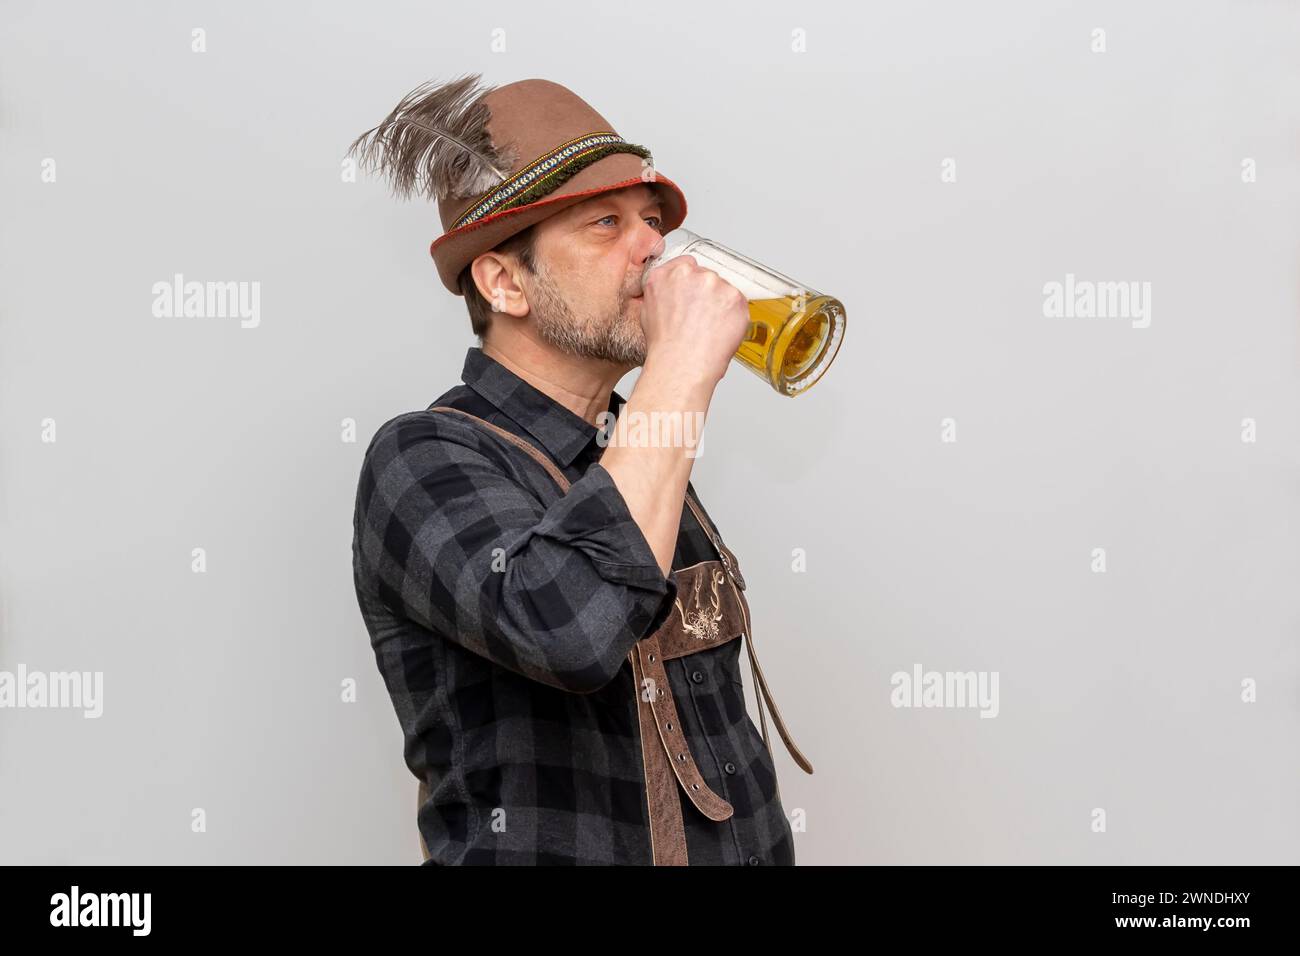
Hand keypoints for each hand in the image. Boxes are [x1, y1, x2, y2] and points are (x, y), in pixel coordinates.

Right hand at [637, 255, 749, 386]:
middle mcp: (690, 274)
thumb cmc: (665, 347)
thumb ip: (662, 293)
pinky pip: (738, 303)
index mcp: (665, 275)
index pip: (686, 265)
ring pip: (724, 290)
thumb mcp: (647, 313)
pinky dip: (734, 316)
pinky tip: (720, 331)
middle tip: (702, 319)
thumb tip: (672, 294)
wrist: (681, 365)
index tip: (695, 295)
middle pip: (707, 277)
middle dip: (707, 295)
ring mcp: (714, 283)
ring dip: (722, 305)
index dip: (692, 283)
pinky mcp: (735, 297)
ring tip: (710, 329)